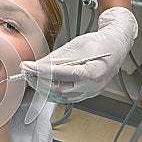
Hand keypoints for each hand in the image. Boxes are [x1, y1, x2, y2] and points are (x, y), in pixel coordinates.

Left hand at [20, 7, 137, 102]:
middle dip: (37, 80)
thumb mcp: (75, 46)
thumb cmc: (99, 43)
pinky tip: (42, 84)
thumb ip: (56, 57)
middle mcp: (91, 86)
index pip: (59, 74)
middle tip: (25, 71)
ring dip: (42, 88)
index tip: (27, 65)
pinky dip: (51, 92)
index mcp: (91, 72)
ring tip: (31, 77)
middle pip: (57, 89)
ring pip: (59, 96)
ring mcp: (89, 93)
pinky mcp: (86, 94)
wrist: (116, 47)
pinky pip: (65, 97)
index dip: (39, 70)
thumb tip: (37, 64)